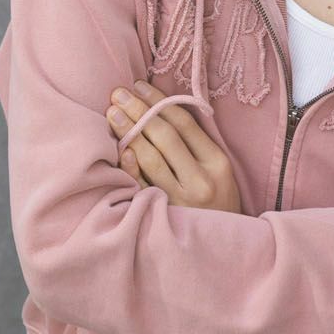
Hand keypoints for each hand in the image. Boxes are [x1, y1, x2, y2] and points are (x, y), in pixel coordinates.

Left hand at [106, 81, 242, 212]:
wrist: (221, 248)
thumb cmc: (217, 203)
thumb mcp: (219, 171)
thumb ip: (196, 144)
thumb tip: (160, 107)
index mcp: (217, 163)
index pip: (184, 123)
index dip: (158, 101)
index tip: (139, 85)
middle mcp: (200, 180)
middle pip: (165, 136)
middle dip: (139, 110)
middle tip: (118, 93)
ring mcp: (180, 199)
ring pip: (151, 158)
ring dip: (129, 132)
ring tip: (112, 113)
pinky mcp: (163, 214)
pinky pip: (141, 185)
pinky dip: (130, 166)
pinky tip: (120, 148)